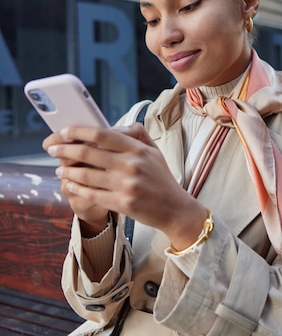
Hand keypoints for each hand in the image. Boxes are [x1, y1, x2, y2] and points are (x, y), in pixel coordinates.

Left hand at [43, 125, 206, 248]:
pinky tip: (70, 184)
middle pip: (89, 153)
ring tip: (60, 169)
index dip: (78, 131)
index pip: (102, 134)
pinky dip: (77, 188)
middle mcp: (132, 165)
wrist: (174, 208)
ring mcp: (127, 185)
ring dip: (68, 171)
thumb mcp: (154, 150)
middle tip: (52, 149)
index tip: (63, 131)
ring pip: (87, 175)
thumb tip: (111, 127)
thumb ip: (135, 133)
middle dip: (65, 149)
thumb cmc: (161, 178)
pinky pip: (92, 194)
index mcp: (138, 149)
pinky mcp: (123, 203)